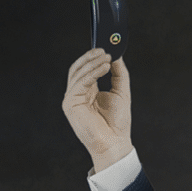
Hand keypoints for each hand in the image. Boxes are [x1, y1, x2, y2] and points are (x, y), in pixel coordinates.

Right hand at [63, 48, 131, 173]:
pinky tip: (104, 67)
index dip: (93, 57)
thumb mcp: (121, 92)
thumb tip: (117, 56)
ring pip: (78, 73)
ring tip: (106, 57)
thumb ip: (118, 74)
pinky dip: (92, 73)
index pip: (85, 69)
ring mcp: (71, 98)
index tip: (105, 47)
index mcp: (87, 91)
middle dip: (90, 57)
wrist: (115, 143)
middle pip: (78, 68)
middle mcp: (77, 93)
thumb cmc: (117, 123)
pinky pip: (80, 82)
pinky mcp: (70, 103)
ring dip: (93, 62)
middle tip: (104, 49)